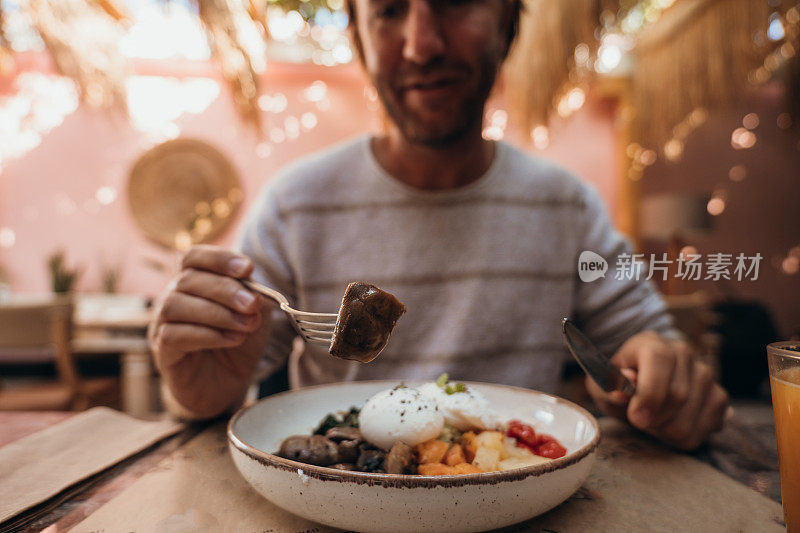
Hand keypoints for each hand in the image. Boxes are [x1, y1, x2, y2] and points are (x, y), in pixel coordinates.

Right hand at [148, 245, 272, 417]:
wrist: (228, 385)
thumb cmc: (238, 343)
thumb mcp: (255, 315)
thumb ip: (255, 297)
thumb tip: (252, 288)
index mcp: (195, 282)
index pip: (194, 257)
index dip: (219, 258)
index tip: (247, 269)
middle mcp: (173, 297)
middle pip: (188, 279)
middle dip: (225, 290)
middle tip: (251, 305)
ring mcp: (162, 324)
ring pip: (176, 305)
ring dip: (216, 313)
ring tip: (244, 326)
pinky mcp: (162, 352)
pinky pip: (173, 335)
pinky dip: (207, 335)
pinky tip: (232, 340)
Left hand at [585, 331, 729, 450]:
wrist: (641, 379)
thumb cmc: (619, 382)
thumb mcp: (603, 383)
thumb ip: (609, 388)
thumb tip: (622, 394)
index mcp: (651, 343)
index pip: (659, 359)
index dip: (649, 393)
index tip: (636, 418)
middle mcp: (683, 353)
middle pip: (678, 396)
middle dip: (653, 419)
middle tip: (638, 420)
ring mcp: (706, 374)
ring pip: (691, 418)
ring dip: (666, 431)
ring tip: (653, 420)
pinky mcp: (720, 396)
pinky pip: (706, 428)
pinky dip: (685, 437)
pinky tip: (671, 423)